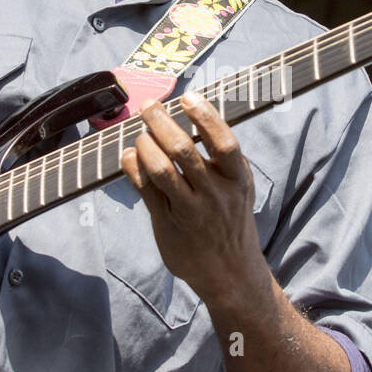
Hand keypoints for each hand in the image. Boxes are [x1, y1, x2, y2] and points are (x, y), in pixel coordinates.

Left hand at [119, 92, 269, 305]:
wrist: (230, 274)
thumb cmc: (232, 221)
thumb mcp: (241, 190)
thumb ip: (226, 161)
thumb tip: (205, 121)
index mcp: (237, 181)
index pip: (223, 142)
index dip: (205, 116)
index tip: (188, 97)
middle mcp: (214, 195)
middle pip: (183, 150)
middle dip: (161, 122)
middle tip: (149, 106)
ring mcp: (189, 211)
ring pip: (160, 169)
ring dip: (145, 144)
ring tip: (141, 134)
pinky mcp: (166, 223)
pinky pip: (145, 189)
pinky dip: (133, 167)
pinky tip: (130, 156)